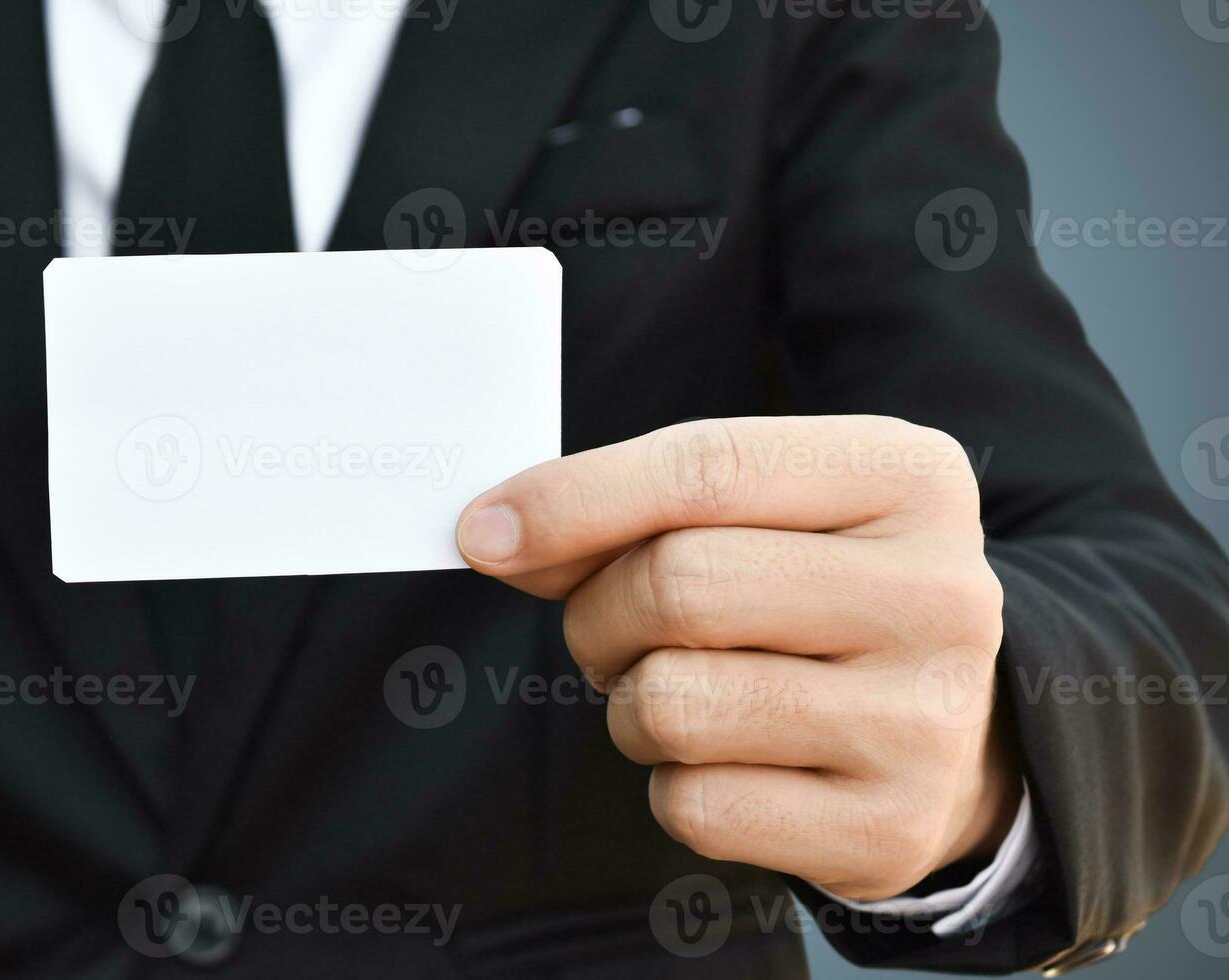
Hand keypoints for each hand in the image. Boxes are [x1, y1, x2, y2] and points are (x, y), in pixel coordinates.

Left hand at [456, 416, 1020, 900]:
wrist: (948, 731)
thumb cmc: (818, 597)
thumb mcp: (760, 515)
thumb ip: (634, 510)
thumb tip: (496, 533)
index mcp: (907, 477)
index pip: (706, 467)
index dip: (573, 498)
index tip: (483, 530)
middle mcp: (940, 593)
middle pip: (678, 584)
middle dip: (601, 613)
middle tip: (613, 630)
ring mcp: (925, 720)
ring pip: (673, 703)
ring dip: (633, 705)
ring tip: (684, 694)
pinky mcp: (887, 829)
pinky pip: (696, 805)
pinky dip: (673, 785)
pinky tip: (731, 761)